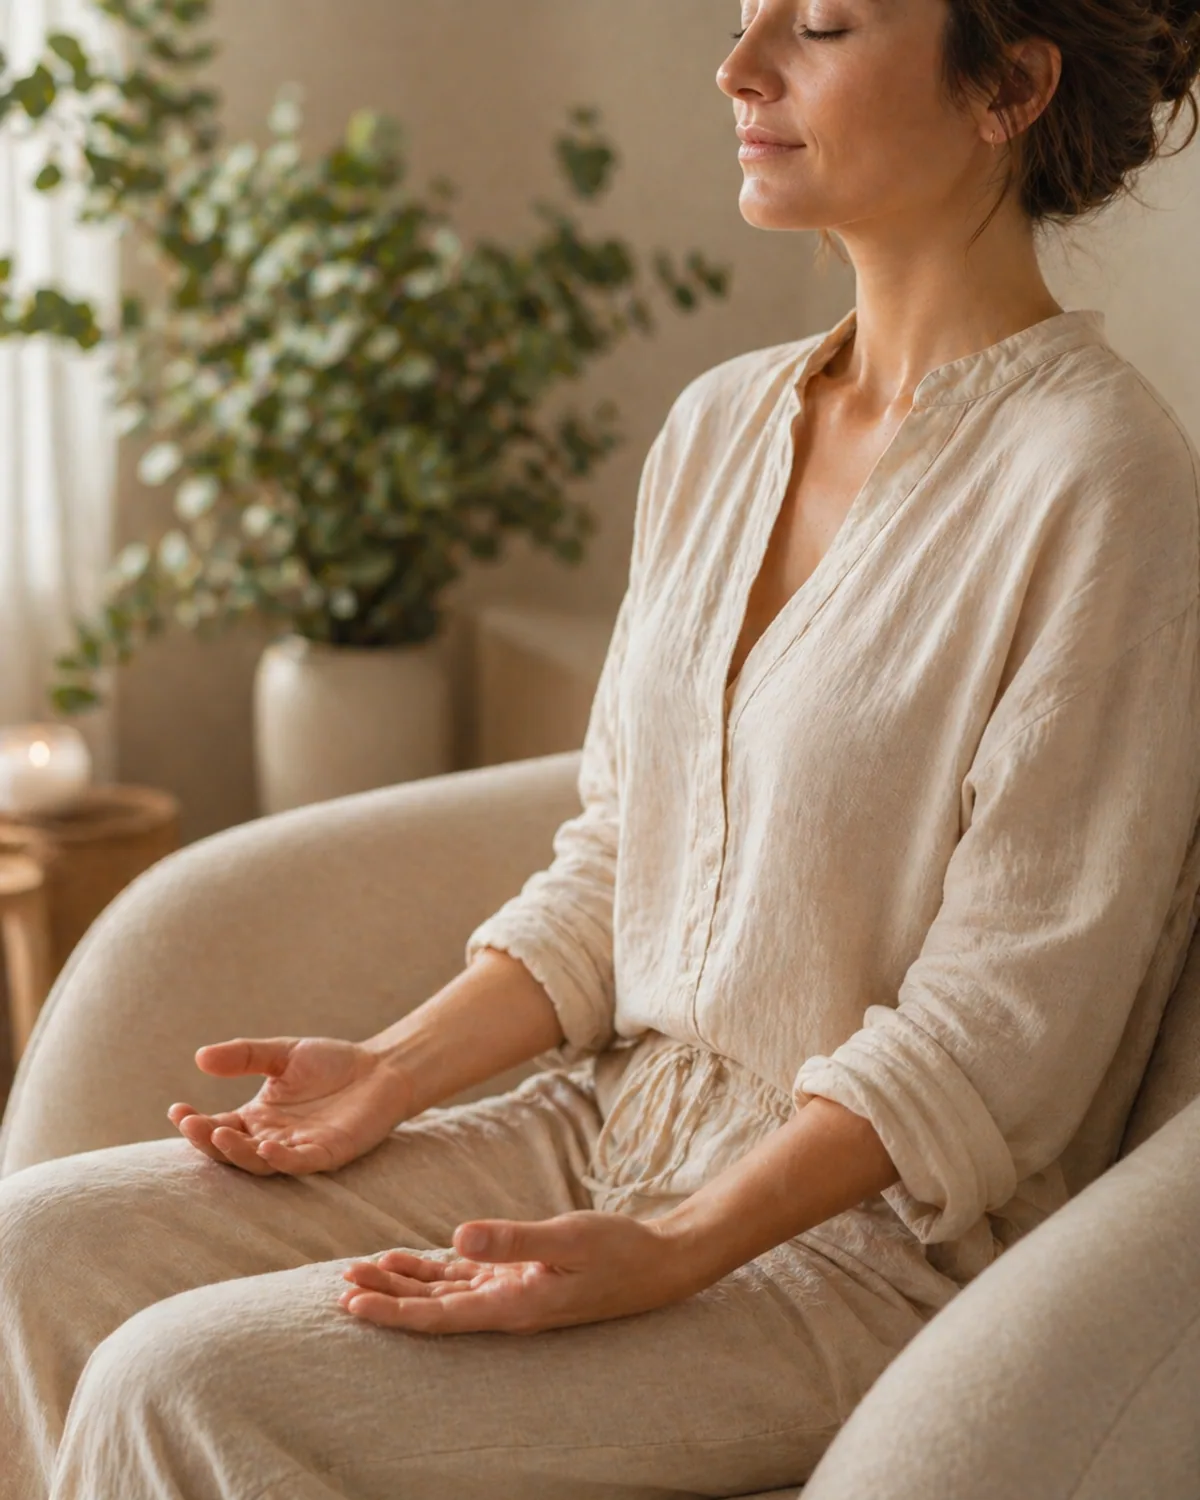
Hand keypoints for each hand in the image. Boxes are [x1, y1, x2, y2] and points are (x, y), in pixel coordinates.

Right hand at [167, 1035, 410, 1176]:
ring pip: (259, 1162)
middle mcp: (272, 1138)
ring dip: (238, 1152)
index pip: (217, 1127)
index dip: (195, 1123)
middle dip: (207, 1141)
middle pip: (231, 1150)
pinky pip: (299, 1162)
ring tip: (219, 1135)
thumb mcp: (282, 1053)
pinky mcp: (327, 1154)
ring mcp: (298, 1149)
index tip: (176, 1110)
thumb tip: (200, 1056)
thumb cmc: (332, 1064)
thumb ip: (245, 1055)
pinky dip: (282, 1159)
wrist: (382, 1069)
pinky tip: (267, 1146)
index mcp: (257, 1118)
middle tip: (189, 1124)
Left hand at [337, 1210, 697, 1333]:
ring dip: (404, 1284)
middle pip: (433, 1308)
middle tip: (340, 1284)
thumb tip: (456, 1238)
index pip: (439, 1316)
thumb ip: (512, 1239)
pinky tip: (409, 1260)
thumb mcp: (567, 1237)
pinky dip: (436, 1270)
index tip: (351, 1303)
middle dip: (386, 1298)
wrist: (661, 1263)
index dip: (392, 1312)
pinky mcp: (523, 1279)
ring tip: (361, 1272)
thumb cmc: (619, 1249)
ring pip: (446, 1293)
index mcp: (514, 1306)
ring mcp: (514, 1294)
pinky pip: (469, 1279)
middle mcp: (507, 1307)